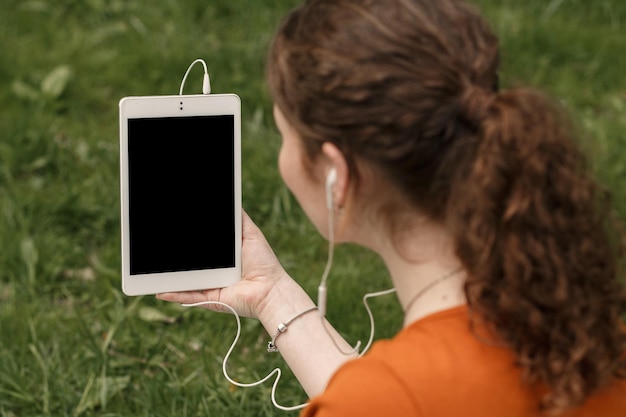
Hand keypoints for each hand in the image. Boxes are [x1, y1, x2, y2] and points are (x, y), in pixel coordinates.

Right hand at [157, 210, 295, 318]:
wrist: (270, 289)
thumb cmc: (263, 262)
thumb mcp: (250, 233)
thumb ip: (238, 218)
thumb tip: (230, 198)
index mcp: (221, 256)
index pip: (201, 248)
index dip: (188, 241)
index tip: (171, 229)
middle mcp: (213, 271)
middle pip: (188, 262)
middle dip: (173, 257)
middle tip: (154, 247)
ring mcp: (209, 285)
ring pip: (184, 280)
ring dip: (167, 276)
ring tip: (150, 268)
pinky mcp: (209, 299)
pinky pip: (188, 297)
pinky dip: (174, 294)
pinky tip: (160, 290)